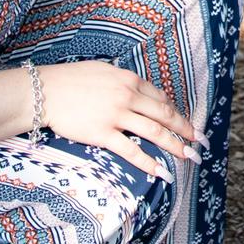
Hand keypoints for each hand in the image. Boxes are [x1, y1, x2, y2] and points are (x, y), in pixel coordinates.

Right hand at [34, 62, 205, 180]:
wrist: (44, 92)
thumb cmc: (69, 80)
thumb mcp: (102, 71)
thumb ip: (121, 81)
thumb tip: (136, 88)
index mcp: (129, 79)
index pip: (160, 98)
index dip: (175, 112)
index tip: (184, 123)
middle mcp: (127, 96)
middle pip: (165, 115)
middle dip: (186, 129)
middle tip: (200, 140)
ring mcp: (116, 115)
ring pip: (155, 132)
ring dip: (176, 145)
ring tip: (189, 156)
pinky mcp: (103, 134)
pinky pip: (132, 150)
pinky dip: (149, 162)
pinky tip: (162, 171)